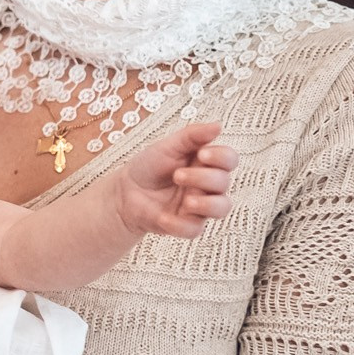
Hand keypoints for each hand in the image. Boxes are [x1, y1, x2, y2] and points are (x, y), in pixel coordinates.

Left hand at [116, 122, 236, 238]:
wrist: (125, 191)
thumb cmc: (149, 166)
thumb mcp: (168, 146)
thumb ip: (192, 135)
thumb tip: (219, 125)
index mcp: (206, 163)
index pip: (229, 159)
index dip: (222, 157)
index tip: (202, 154)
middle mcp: (208, 185)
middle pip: (224, 182)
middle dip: (203, 178)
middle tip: (177, 175)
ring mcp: (199, 206)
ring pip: (221, 208)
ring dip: (207, 204)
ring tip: (186, 200)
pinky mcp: (187, 224)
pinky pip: (195, 229)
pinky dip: (181, 224)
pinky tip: (163, 216)